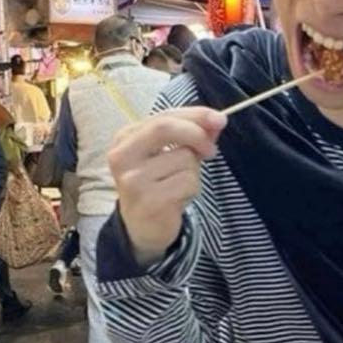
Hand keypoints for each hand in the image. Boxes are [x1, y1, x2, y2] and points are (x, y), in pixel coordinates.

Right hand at [108, 107, 227, 265]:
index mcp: (125, 138)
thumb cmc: (158, 183)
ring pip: (184, 159)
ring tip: (179, 184)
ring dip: (194, 172)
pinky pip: (188, 182)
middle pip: (166, 128)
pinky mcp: (148, 201)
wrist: (142, 227)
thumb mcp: (171, 153)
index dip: (195, 115)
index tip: (219, 119)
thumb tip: (216, 122)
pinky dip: (192, 189)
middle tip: (211, 150)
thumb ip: (191, 134)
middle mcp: (122, 156)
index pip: (163, 116)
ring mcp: (132, 179)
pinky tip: (178, 198)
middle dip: (197, 134)